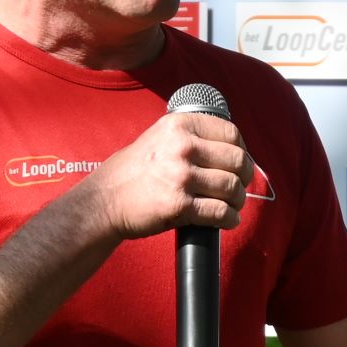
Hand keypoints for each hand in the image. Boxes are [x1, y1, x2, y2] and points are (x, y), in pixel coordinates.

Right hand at [73, 112, 250, 243]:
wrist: (103, 202)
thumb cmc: (130, 173)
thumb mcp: (157, 138)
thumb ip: (189, 137)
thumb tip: (228, 148)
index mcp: (179, 126)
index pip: (230, 133)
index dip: (242, 150)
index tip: (239, 162)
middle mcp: (182, 147)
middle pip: (237, 160)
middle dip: (244, 177)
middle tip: (239, 186)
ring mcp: (181, 177)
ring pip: (232, 188)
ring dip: (237, 201)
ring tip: (231, 205)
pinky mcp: (179, 205)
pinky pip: (220, 213)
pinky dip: (229, 219)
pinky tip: (227, 220)